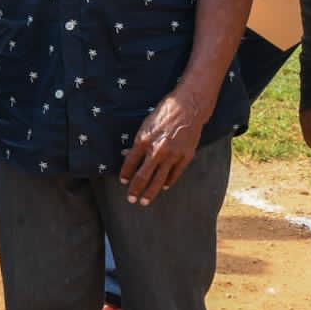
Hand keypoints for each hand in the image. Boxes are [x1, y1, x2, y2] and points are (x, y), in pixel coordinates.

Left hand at [119, 86, 210, 204]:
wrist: (187, 107)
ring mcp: (172, 155)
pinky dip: (169, 182)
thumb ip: (137, 142)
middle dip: (136, 189)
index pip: (131, 162)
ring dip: (151, 192)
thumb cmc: (164, 114)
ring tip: (145, 202)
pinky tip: (164, 187)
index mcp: (144, 140)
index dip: (126, 174)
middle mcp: (157, 150)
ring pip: (159, 179)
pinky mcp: (186, 156)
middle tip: (131, 200)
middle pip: (143, 175)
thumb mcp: (145, 125)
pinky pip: (175, 174)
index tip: (123, 182)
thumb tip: (127, 155)